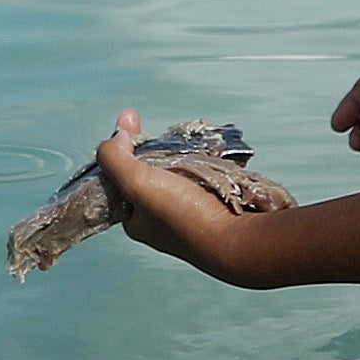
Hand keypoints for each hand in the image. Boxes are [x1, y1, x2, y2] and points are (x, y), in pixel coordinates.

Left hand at [99, 112, 300, 280]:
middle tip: (165, 136)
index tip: (132, 121)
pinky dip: (208, 160)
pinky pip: (206, 172)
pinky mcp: (217, 202)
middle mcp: (162, 217)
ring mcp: (191, 210)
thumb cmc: (187, 216)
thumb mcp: (136, 184)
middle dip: (158, 149)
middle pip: (150, 169)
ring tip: (192, 153)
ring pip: (180, 168)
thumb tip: (115, 136)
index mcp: (138, 219)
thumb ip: (115, 158)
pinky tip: (211, 157)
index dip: (121, 147)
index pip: (119, 176)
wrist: (244, 238)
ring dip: (185, 153)